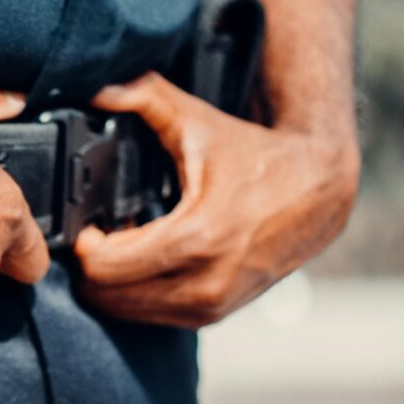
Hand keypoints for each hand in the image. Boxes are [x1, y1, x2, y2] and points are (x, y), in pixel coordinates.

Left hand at [74, 73, 359, 327]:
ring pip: (125, 312)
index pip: (105, 267)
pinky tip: (142, 262)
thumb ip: (145, 97)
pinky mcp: (213, 316)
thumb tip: (100, 86)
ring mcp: (210, 305)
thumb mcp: (199, 122)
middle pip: (108, 295)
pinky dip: (135, 294)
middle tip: (96, 236)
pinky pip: (151, 318)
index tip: (87, 224)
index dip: (83, 246)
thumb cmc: (257, 157)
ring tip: (119, 247)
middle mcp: (205, 281)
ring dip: (111, 284)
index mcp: (198, 237)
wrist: (319, 193)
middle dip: (91, 266)